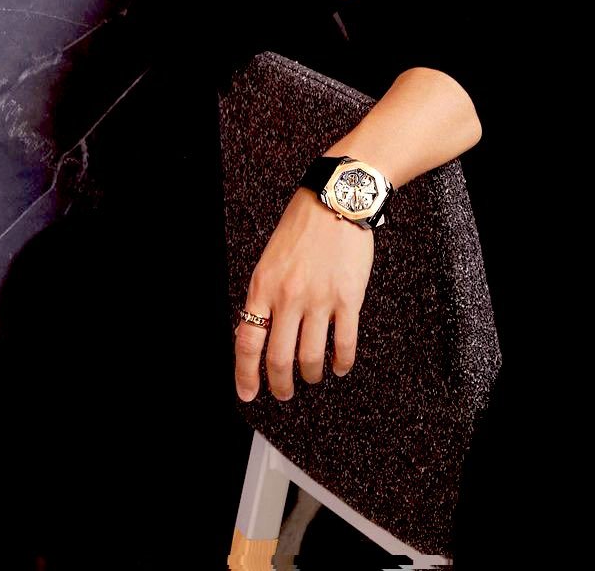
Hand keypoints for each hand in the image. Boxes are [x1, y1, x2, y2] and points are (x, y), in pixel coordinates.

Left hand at [234, 187, 373, 401]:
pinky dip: (341, 363)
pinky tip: (340, 367)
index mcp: (263, 287)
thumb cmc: (303, 225)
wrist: (335, 200)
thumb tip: (263, 331)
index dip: (246, 375)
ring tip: (312, 378)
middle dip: (280, 385)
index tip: (249, 393)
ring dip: (310, 376)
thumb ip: (266, 295)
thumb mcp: (271, 260)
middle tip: (284, 393)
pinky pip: (344, 344)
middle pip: (279, 359)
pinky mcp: (348, 298)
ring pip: (311, 358)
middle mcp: (288, 297)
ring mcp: (319, 300)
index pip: (247, 343)